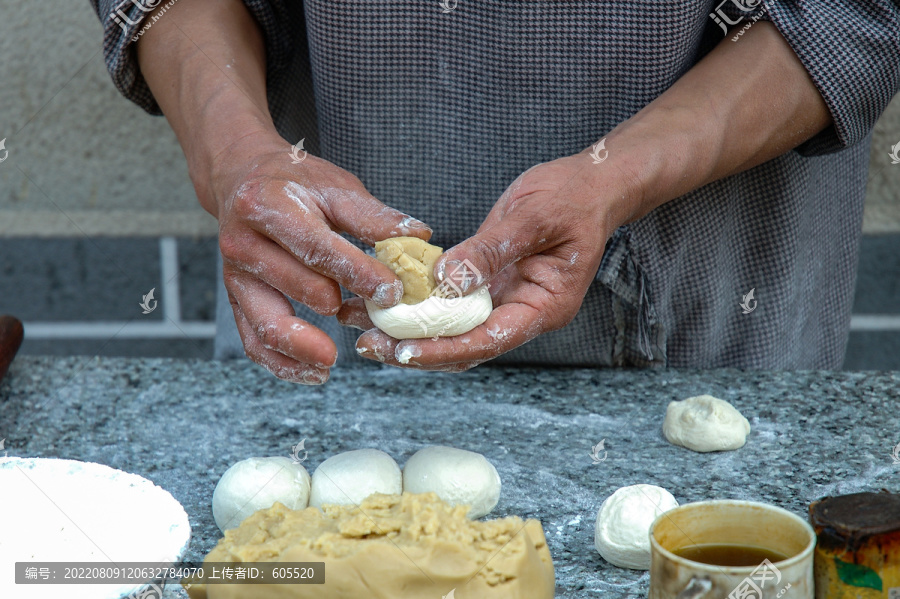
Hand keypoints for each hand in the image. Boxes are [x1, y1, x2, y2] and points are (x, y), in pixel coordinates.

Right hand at [211, 131, 431, 382]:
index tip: (392, 292)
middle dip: (337, 304)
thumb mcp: (335, 187)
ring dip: (303, 347)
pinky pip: (254, 341)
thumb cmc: (296, 185)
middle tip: (379, 318)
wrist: (244, 180)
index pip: (316, 246)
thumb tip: (418, 237)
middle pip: (295, 284)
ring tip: (334, 361)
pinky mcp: (235, 300)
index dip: (357, 272)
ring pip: (267, 322)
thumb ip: (372, 217)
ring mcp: (234, 275)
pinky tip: (314, 373)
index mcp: (268, 206)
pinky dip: (282, 364)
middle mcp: (243, 242)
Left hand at [340, 150, 629, 369]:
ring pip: (454, 331)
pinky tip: (386, 300)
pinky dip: (420, 305)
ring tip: (365, 330)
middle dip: (418, 351)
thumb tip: (446, 279)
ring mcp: (505, 301)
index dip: (445, 350)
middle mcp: (522, 312)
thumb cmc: (572, 198)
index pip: (489, 341)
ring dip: (412, 333)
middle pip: (466, 346)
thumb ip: (491, 250)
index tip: (404, 351)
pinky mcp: (489, 284)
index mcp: (543, 307)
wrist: (589, 184)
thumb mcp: (533, 217)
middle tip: (369, 346)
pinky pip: (451, 303)